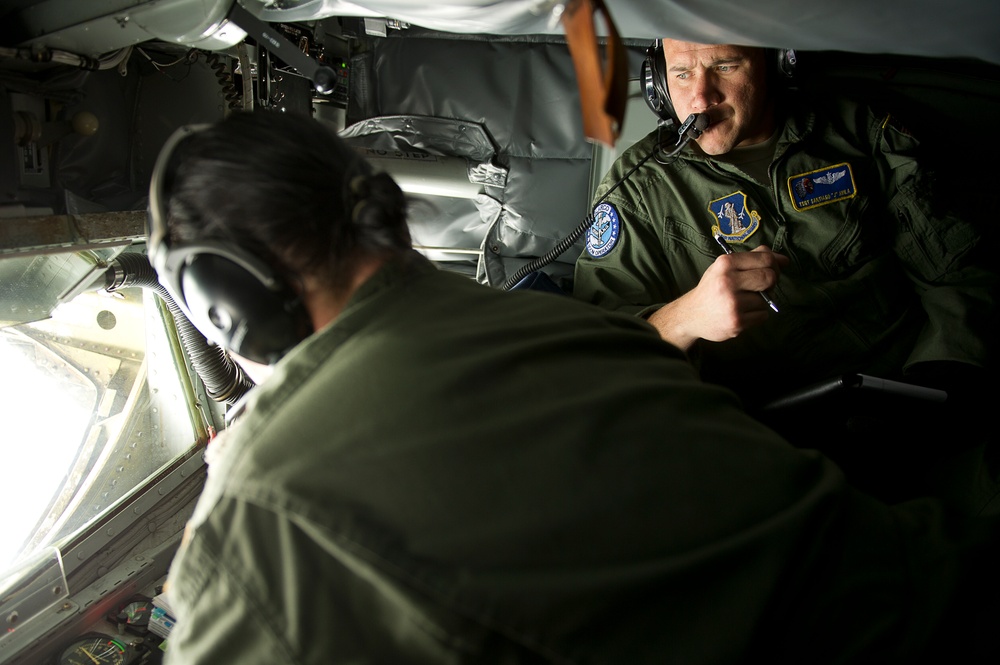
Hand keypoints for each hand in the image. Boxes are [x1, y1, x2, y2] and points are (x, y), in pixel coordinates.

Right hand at [649, 245, 787, 349]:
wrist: (692, 315)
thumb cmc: (713, 288)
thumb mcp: (726, 267)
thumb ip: (752, 259)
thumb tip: (784, 260)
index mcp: (725, 264)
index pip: (765, 258)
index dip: (775, 263)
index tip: (775, 268)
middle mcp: (727, 282)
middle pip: (770, 277)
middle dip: (772, 282)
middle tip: (764, 286)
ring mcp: (732, 303)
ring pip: (767, 299)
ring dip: (762, 301)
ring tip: (745, 301)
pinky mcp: (737, 322)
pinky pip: (762, 315)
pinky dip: (757, 314)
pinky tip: (743, 312)